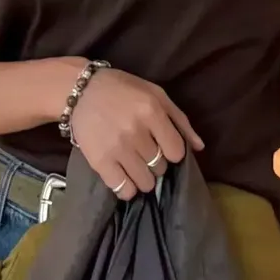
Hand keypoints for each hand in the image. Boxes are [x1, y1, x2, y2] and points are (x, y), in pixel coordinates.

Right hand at [70, 68, 203, 200]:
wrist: (79, 90)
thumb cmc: (122, 90)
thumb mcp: (156, 95)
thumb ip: (180, 120)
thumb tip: (199, 147)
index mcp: (152, 112)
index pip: (176, 152)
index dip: (172, 152)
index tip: (163, 147)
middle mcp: (136, 132)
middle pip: (160, 167)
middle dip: (156, 163)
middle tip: (145, 153)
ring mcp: (117, 148)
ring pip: (145, 182)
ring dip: (144, 178)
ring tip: (136, 167)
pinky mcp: (99, 161)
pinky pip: (123, 189)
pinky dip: (128, 189)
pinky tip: (126, 179)